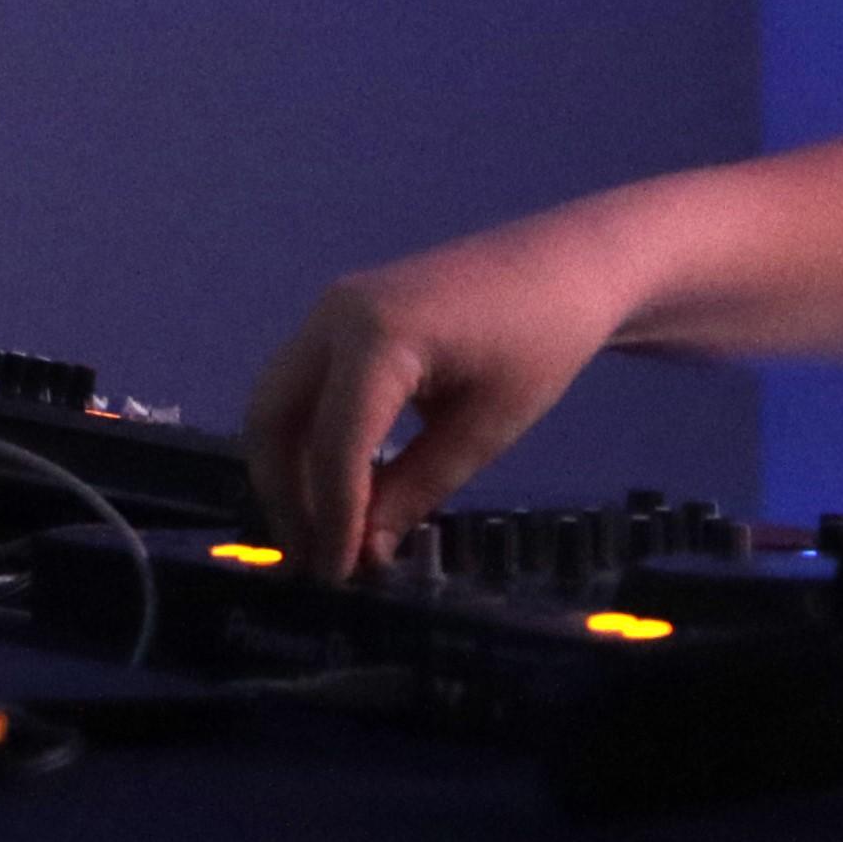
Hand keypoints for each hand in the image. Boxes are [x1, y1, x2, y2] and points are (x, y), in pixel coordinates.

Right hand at [242, 214, 641, 571]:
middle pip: (274, 420)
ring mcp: (332, 310)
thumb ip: (416, 490)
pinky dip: (305, 439)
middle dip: (284, 496)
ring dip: (287, 471)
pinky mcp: (342, 318)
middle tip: (311, 561)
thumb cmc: (541, 342)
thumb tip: (365, 552)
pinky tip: (334, 487)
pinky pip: (301, 385)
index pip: (332, 444)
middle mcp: (335, 315)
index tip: (336, 575)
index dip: (330, 517)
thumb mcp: (484, 430)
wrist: (568, 266)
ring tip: (319, 534)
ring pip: (276, 402)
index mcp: (376, 336)